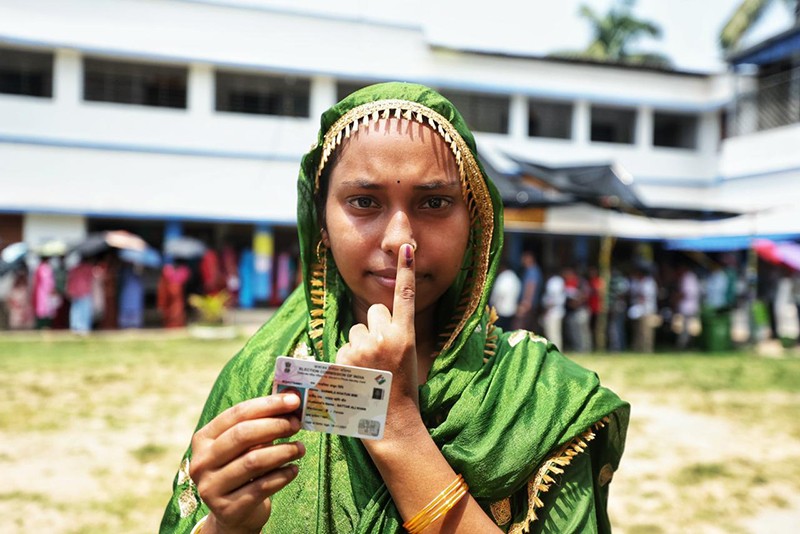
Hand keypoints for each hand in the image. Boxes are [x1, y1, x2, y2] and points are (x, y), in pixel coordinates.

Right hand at [189, 393, 305, 533]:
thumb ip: (261, 424)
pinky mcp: (227, 509)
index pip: (237, 414)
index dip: (267, 404)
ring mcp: (211, 488)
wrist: (234, 514)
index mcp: (204, 439)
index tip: (293, 401)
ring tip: (300, 448)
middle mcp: (202, 462)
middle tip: (296, 425)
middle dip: (275, 426)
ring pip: (253, 461)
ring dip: (283, 451)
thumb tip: (291, 399)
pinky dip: (283, 475)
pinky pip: (262, 487)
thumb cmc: (243, 469)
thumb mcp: (245, 446)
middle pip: (242, 435)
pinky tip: (294, 469)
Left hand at [336, 243, 418, 407]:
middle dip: (373, 328)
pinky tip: (356, 379)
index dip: (405, 270)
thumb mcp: (407, 358)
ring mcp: (364, 348)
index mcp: (406, 336)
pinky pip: (343, 348)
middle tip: (380, 356)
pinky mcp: (344, 359)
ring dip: (358, 346)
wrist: (391, 423)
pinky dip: (346, 362)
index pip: (405, 296)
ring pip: (355, 331)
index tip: (405, 246)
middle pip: (372, 313)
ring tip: (369, 372)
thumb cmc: (401, 392)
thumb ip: (393, 336)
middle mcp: (385, 337)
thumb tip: (372, 321)